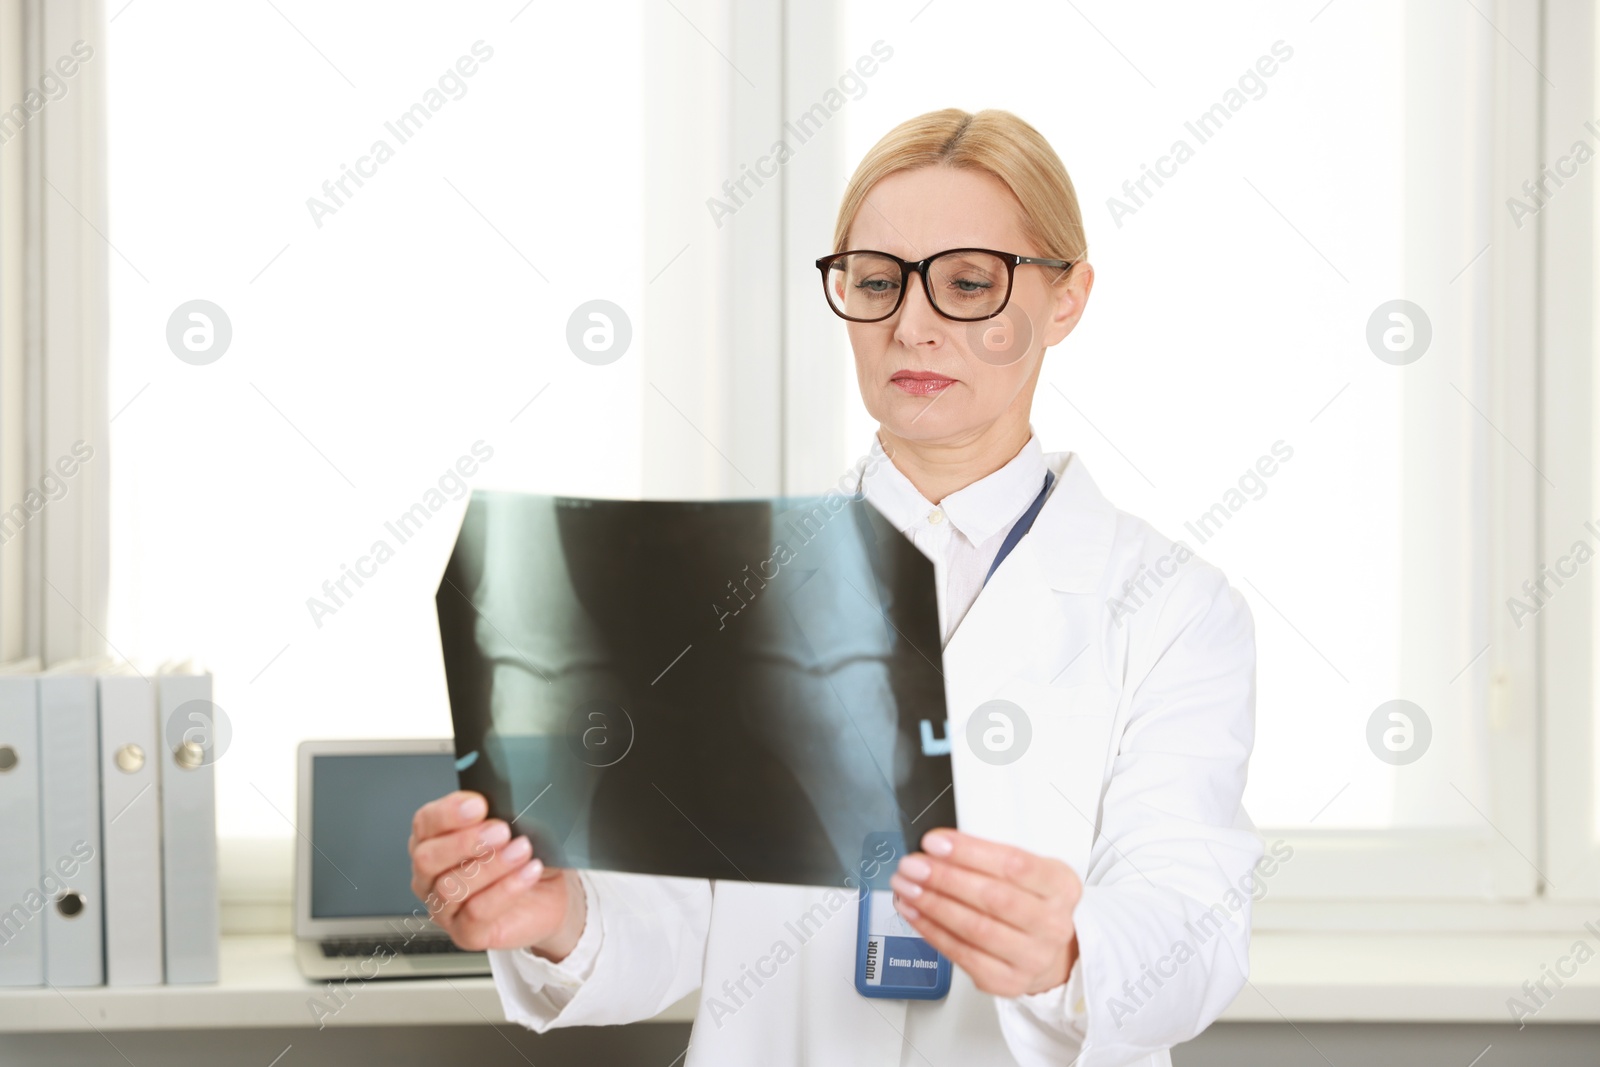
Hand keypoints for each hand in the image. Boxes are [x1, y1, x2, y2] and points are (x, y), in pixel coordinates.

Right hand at [408, 790, 584, 959]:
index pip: (424, 823)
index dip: (448, 813)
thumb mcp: (512, 824)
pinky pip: (476, 913)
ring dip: (490, 865)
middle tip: (501, 830)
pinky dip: (506, 889)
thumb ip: (496, 812)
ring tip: (521, 849)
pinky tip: (528, 872)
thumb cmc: (523, 855)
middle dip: (466, 842)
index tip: (479, 805)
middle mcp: (430, 876)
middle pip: (427, 858)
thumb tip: (496, 803)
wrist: (549, 893)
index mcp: (433, 841)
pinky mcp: (465, 933)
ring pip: (451, 887)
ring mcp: (443, 908)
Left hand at [889, 828, 1080, 997]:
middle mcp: (1052, 924)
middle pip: (992, 898)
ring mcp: (1032, 957)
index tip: (934, 843)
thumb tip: (938, 849)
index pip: (1014, 864)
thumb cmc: (1030, 903)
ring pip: (974, 928)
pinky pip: (962, 954)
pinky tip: (914, 912)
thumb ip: (990, 858)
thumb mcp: (1027, 871)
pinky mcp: (1007, 981)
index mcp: (1060, 886)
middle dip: (944, 878)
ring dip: (932, 904)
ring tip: (906, 886)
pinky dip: (931, 930)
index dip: (969, 853)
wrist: (1047, 952)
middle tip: (912, 865)